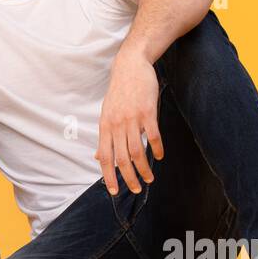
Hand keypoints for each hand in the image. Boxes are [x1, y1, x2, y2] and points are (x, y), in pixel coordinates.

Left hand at [95, 42, 164, 195]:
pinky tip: (159, 156)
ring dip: (144, 168)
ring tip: (150, 178)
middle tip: (136, 189)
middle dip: (129, 178)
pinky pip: (153, 136)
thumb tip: (98, 157)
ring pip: (137, 151)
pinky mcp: (147, 112)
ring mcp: (132, 118)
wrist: (131, 66)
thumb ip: (105, 137)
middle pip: (122, 159)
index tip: (114, 191)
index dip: (108, 176)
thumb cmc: (119, 92)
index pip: (105, 157)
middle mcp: (117, 125)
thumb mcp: (106, 114)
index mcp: (105, 127)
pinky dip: (156, 149)